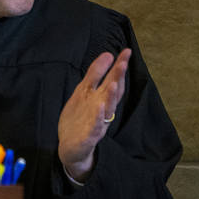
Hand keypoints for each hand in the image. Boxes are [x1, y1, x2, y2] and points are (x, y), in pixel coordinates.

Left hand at [57, 48, 130, 182]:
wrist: (71, 148)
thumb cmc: (81, 117)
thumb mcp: (85, 91)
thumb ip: (96, 73)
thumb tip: (108, 54)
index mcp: (101, 98)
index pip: (114, 80)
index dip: (119, 66)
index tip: (126, 51)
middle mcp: (103, 110)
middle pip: (113, 92)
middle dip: (118, 78)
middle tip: (123, 62)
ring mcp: (97, 123)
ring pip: (107, 110)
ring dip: (111, 97)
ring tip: (114, 83)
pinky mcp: (89, 137)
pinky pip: (95, 127)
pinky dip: (98, 118)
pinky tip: (100, 108)